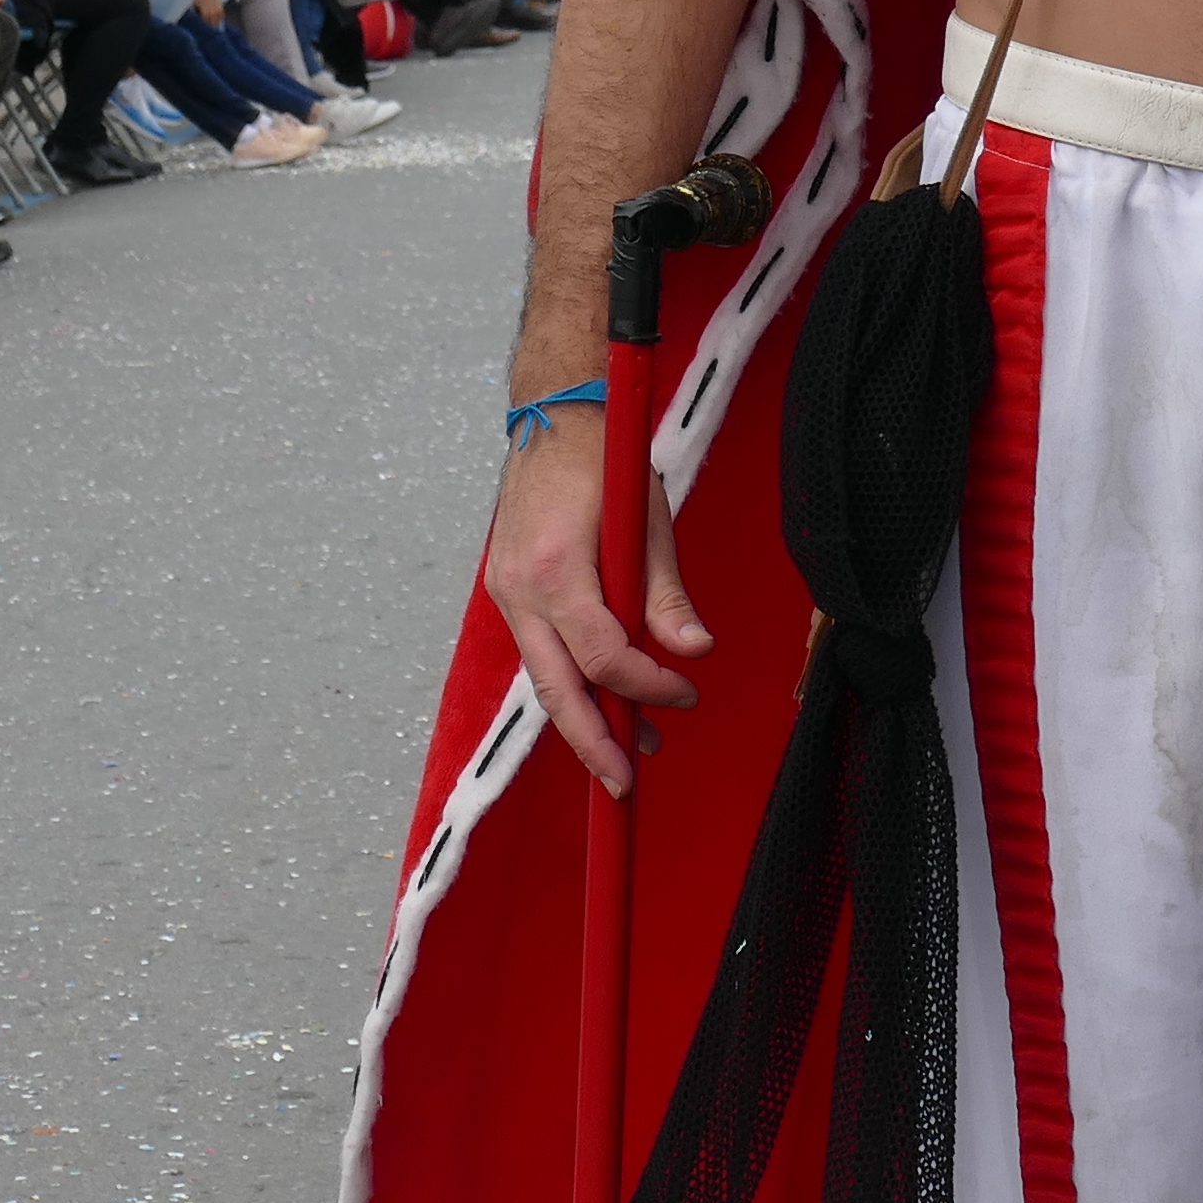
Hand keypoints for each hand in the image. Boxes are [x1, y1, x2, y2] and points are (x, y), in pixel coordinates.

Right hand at [480, 407, 702, 798]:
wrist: (550, 415)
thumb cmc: (605, 460)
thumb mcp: (648, 519)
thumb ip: (667, 592)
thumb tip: (696, 650)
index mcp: (556, 567)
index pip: (601, 655)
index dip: (646, 686)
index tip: (685, 694)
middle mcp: (520, 587)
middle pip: (555, 688)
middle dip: (592, 743)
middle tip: (626, 787)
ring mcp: (506, 591)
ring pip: (543, 677)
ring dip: (585, 719)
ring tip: (632, 752)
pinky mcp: (508, 590)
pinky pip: (540, 651)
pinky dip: (571, 681)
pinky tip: (607, 700)